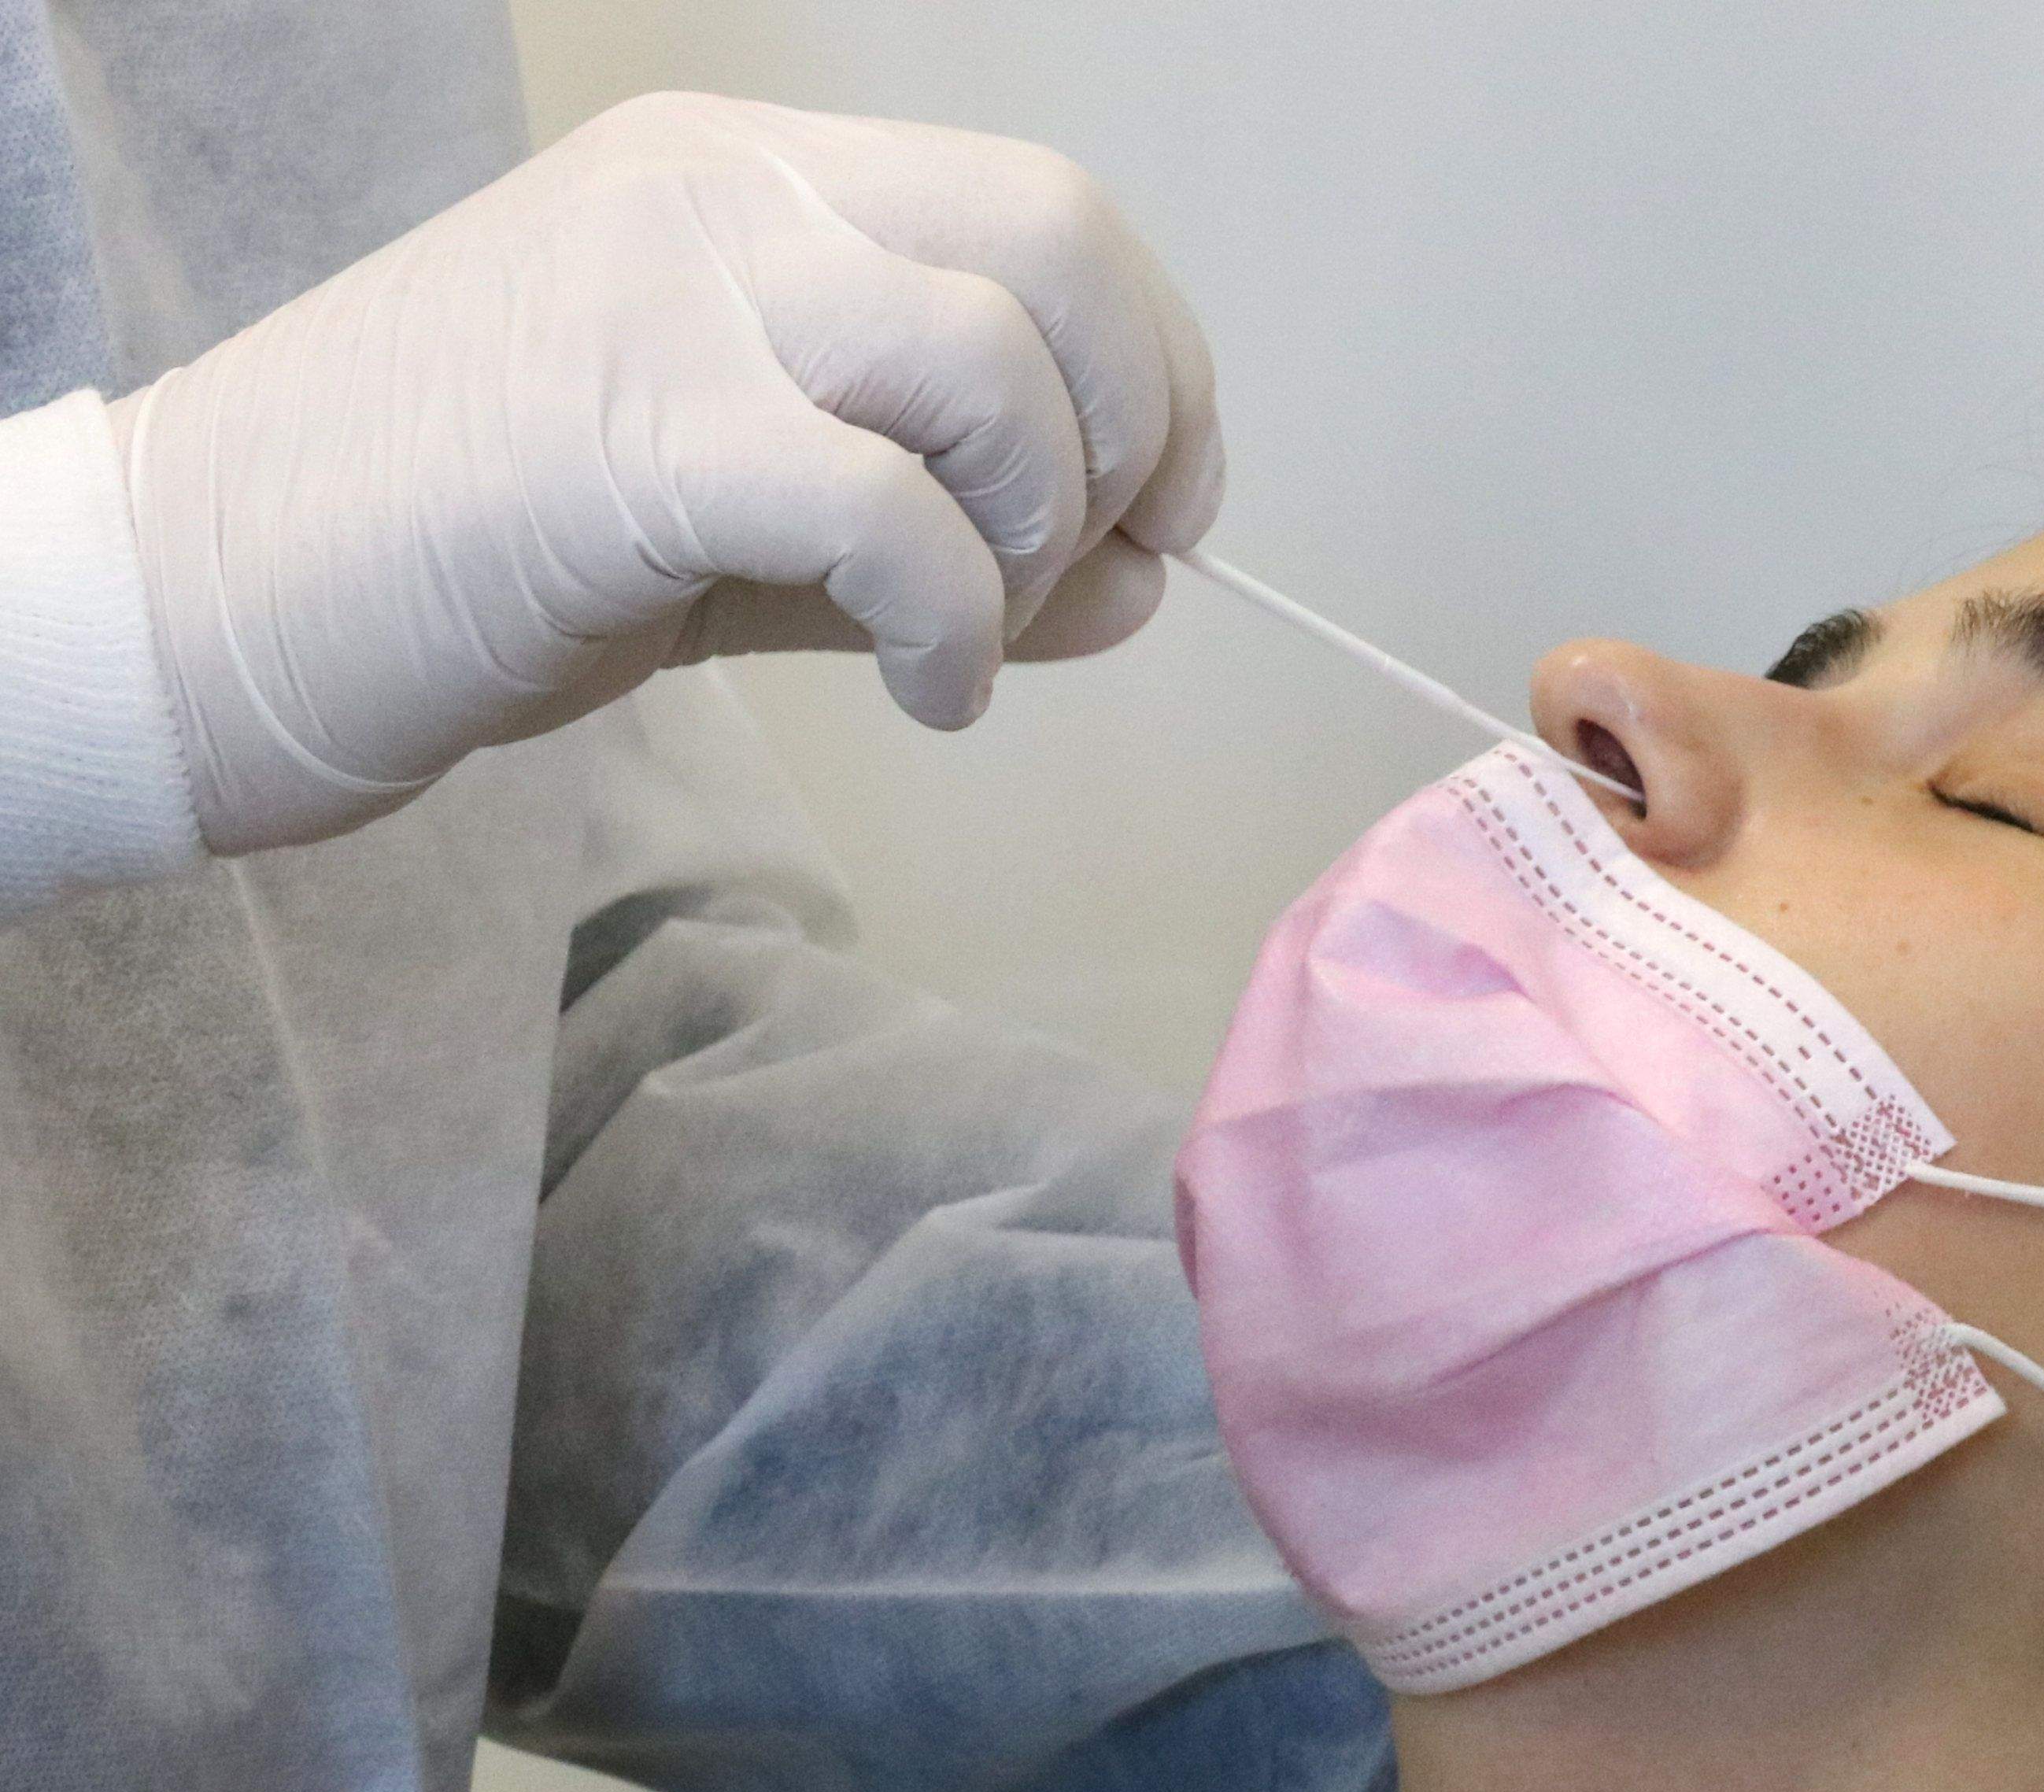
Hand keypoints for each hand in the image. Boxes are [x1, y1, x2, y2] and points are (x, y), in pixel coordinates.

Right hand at [108, 91, 1223, 852]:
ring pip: (993, 367)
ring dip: (1038, 536)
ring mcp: (674, 296)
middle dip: (1132, 429)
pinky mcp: (634, 436)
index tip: (1170, 506)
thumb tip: (1142, 582)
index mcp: (749, 174)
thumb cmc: (467, 551)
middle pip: (1057, 247)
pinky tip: (932, 695)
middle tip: (1086, 569)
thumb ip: (949, 540)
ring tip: (966, 642)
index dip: (1160, 365)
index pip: (1047, 211)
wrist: (204, 601)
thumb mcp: (748, 523)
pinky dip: (959, 627)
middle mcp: (724, 193)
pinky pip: (893, 512)